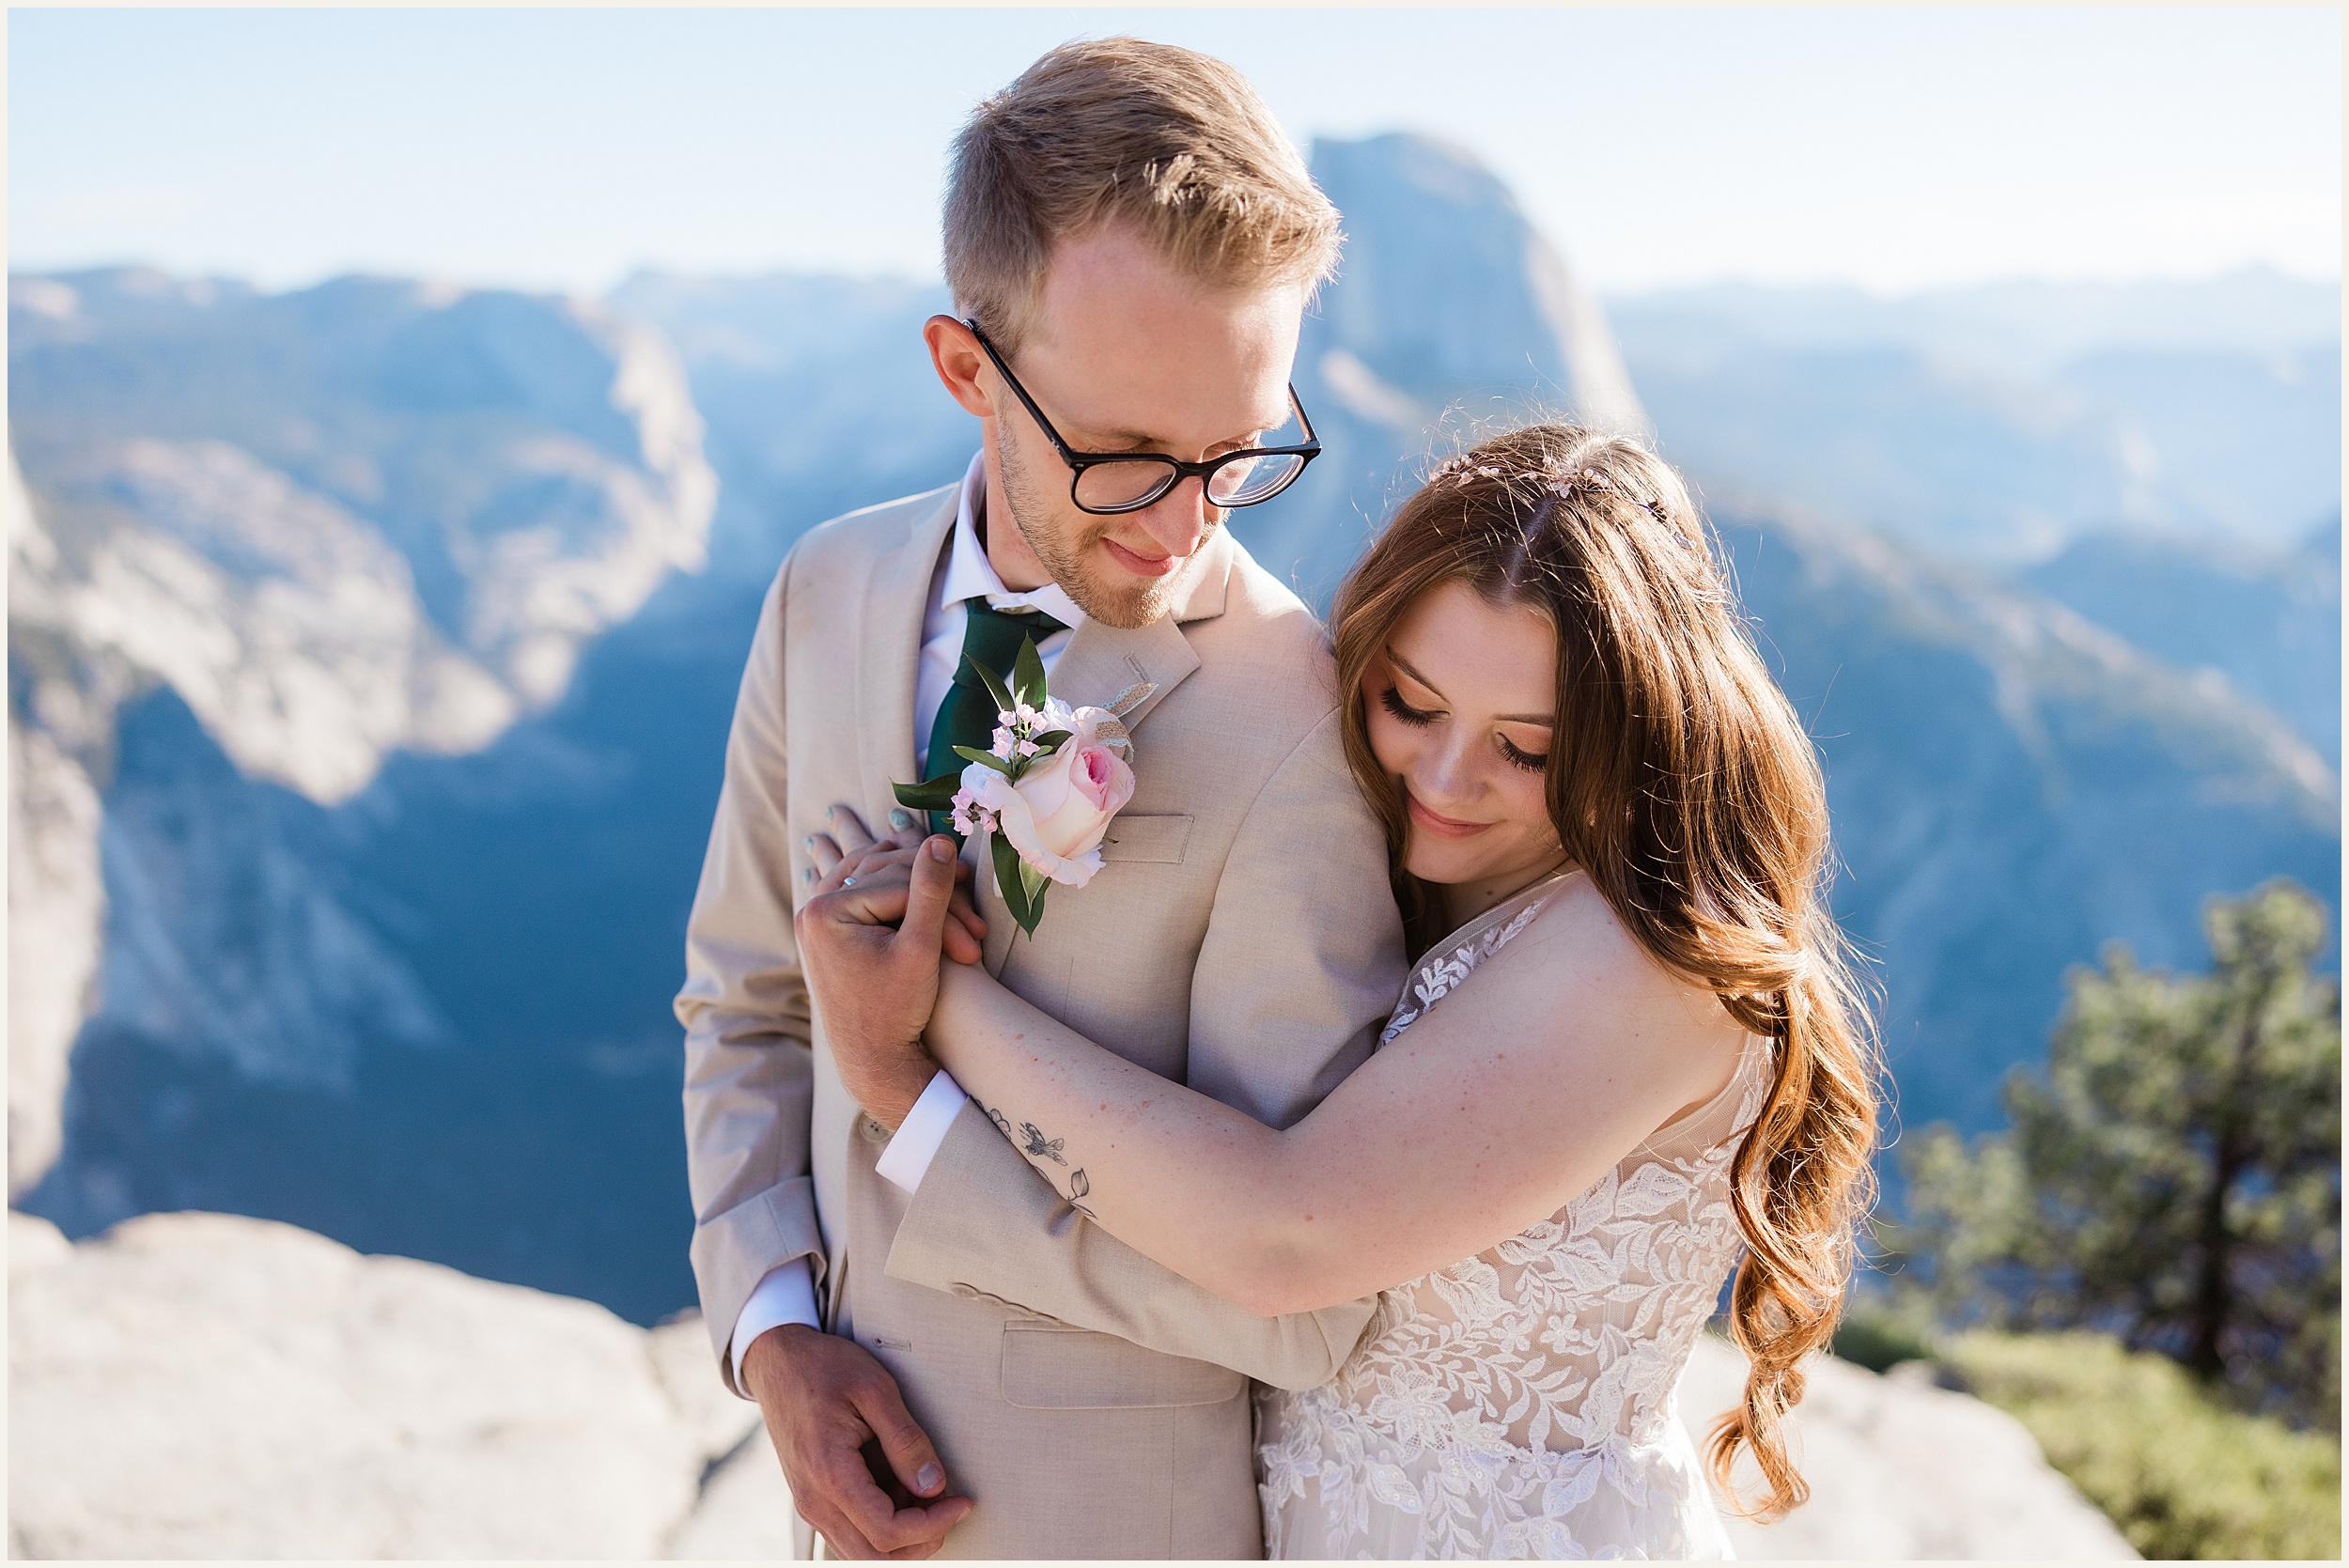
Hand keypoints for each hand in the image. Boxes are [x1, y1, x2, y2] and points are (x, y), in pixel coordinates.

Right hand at [744, 1323, 972, 1558]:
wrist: (777, 1362)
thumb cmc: (821, 1367)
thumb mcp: (875, 1388)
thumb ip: (906, 1440)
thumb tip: (934, 1485)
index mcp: (829, 1472)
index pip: (887, 1532)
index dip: (932, 1525)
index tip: (960, 1502)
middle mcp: (814, 1499)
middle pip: (875, 1557)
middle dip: (921, 1541)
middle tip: (949, 1507)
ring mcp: (810, 1503)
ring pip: (862, 1551)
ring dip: (902, 1535)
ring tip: (924, 1491)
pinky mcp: (813, 1498)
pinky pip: (851, 1531)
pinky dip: (882, 1524)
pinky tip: (900, 1488)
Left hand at [798, 806, 980, 1129]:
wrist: (874, 1059)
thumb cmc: (896, 1010)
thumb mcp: (921, 949)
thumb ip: (931, 892)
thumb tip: (942, 840)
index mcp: (825, 913)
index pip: (896, 881)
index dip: (940, 884)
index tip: (975, 883)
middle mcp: (811, 911)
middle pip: (880, 873)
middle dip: (928, 885)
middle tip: (969, 883)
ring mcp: (814, 921)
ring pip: (869, 875)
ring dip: (910, 877)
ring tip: (946, 873)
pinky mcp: (824, 932)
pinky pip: (857, 889)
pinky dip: (886, 881)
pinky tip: (907, 870)